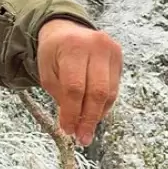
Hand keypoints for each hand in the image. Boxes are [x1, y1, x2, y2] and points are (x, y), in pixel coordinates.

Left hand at [37, 19, 122, 145]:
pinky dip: (104, 105)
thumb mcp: (48, 74)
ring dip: (97, 115)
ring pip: (109, 92)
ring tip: (87, 129)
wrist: (66, 30)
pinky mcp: (119, 57)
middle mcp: (96, 45)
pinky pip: (114, 88)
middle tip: (83, 138)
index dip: (72, 113)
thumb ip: (61, 96)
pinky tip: (94, 113)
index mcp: (72, 47)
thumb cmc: (54, 55)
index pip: (75, 88)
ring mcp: (111, 50)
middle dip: (89, 119)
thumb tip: (75, 124)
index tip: (68, 130)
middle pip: (97, 91)